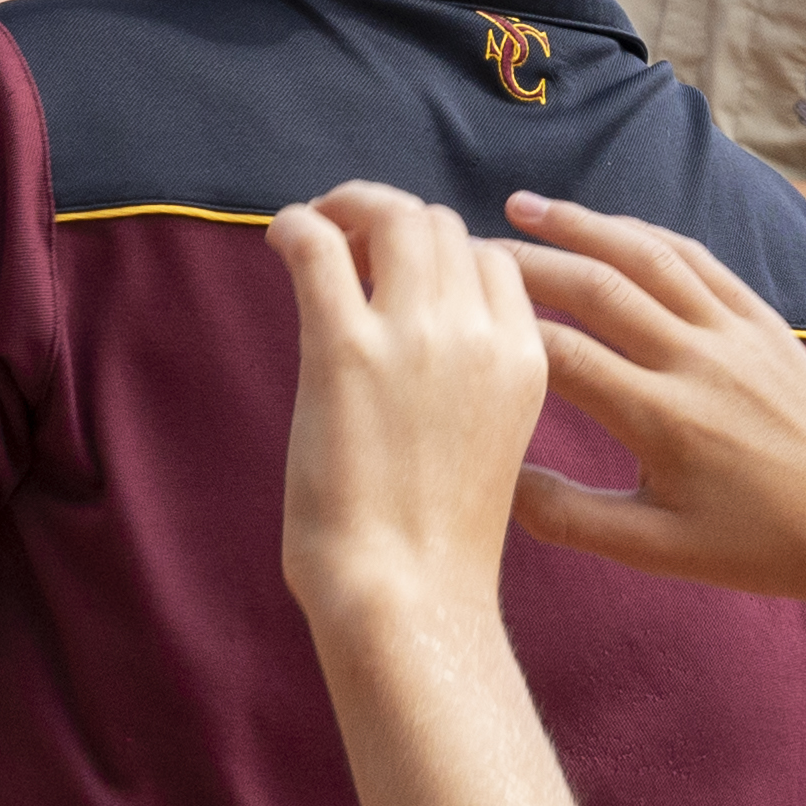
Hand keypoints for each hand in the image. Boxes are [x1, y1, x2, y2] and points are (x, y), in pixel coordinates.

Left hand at [269, 183, 549, 635]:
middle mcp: (478, 334)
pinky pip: (317, 244)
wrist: (409, 596)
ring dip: (347, 209)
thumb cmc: (436, 540)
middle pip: (441, 224)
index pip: (492, 261)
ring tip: (317, 233)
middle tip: (350, 246)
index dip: (444, 256)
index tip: (401, 273)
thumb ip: (471, 378)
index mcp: (525, 360)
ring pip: (390, 216)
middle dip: (393, 222)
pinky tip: (280, 238)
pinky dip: (296, 224)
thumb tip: (415, 334)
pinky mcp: (343, 345)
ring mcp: (413, 334)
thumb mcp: (490, 441)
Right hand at [501, 193, 805, 627]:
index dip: (499, 327)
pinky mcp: (763, 319)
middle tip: (463, 247)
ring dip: (580, 224)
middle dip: (522, 260)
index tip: (450, 309)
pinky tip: (609, 227)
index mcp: (663, 419)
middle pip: (593, 286)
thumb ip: (570, 517)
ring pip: (645, 256)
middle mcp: (695, 360)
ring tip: (523, 206)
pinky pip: (696, 259)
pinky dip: (644, 234)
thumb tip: (495, 480)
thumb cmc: (761, 548)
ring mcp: (734, 331)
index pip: (560, 355)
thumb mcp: (658, 551)